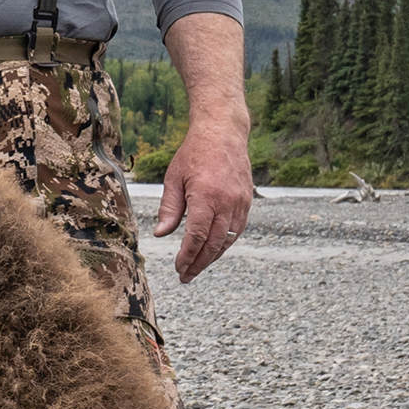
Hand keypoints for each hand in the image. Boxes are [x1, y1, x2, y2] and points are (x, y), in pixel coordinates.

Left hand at [154, 126, 254, 282]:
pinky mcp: (247, 201)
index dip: (187, 256)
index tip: (178, 267)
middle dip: (199, 263)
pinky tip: (213, 249)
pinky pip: (237, 229)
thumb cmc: (194, 154)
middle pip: (214, 244)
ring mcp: (240, 203)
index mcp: (206, 197)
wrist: (223, 133)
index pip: (197, 237)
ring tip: (197, 267)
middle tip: (186, 276)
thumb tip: (161, 234)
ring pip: (228, 240)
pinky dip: (225, 243)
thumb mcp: (174, 178)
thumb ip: (169, 208)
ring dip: (212, 257)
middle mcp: (227, 202)